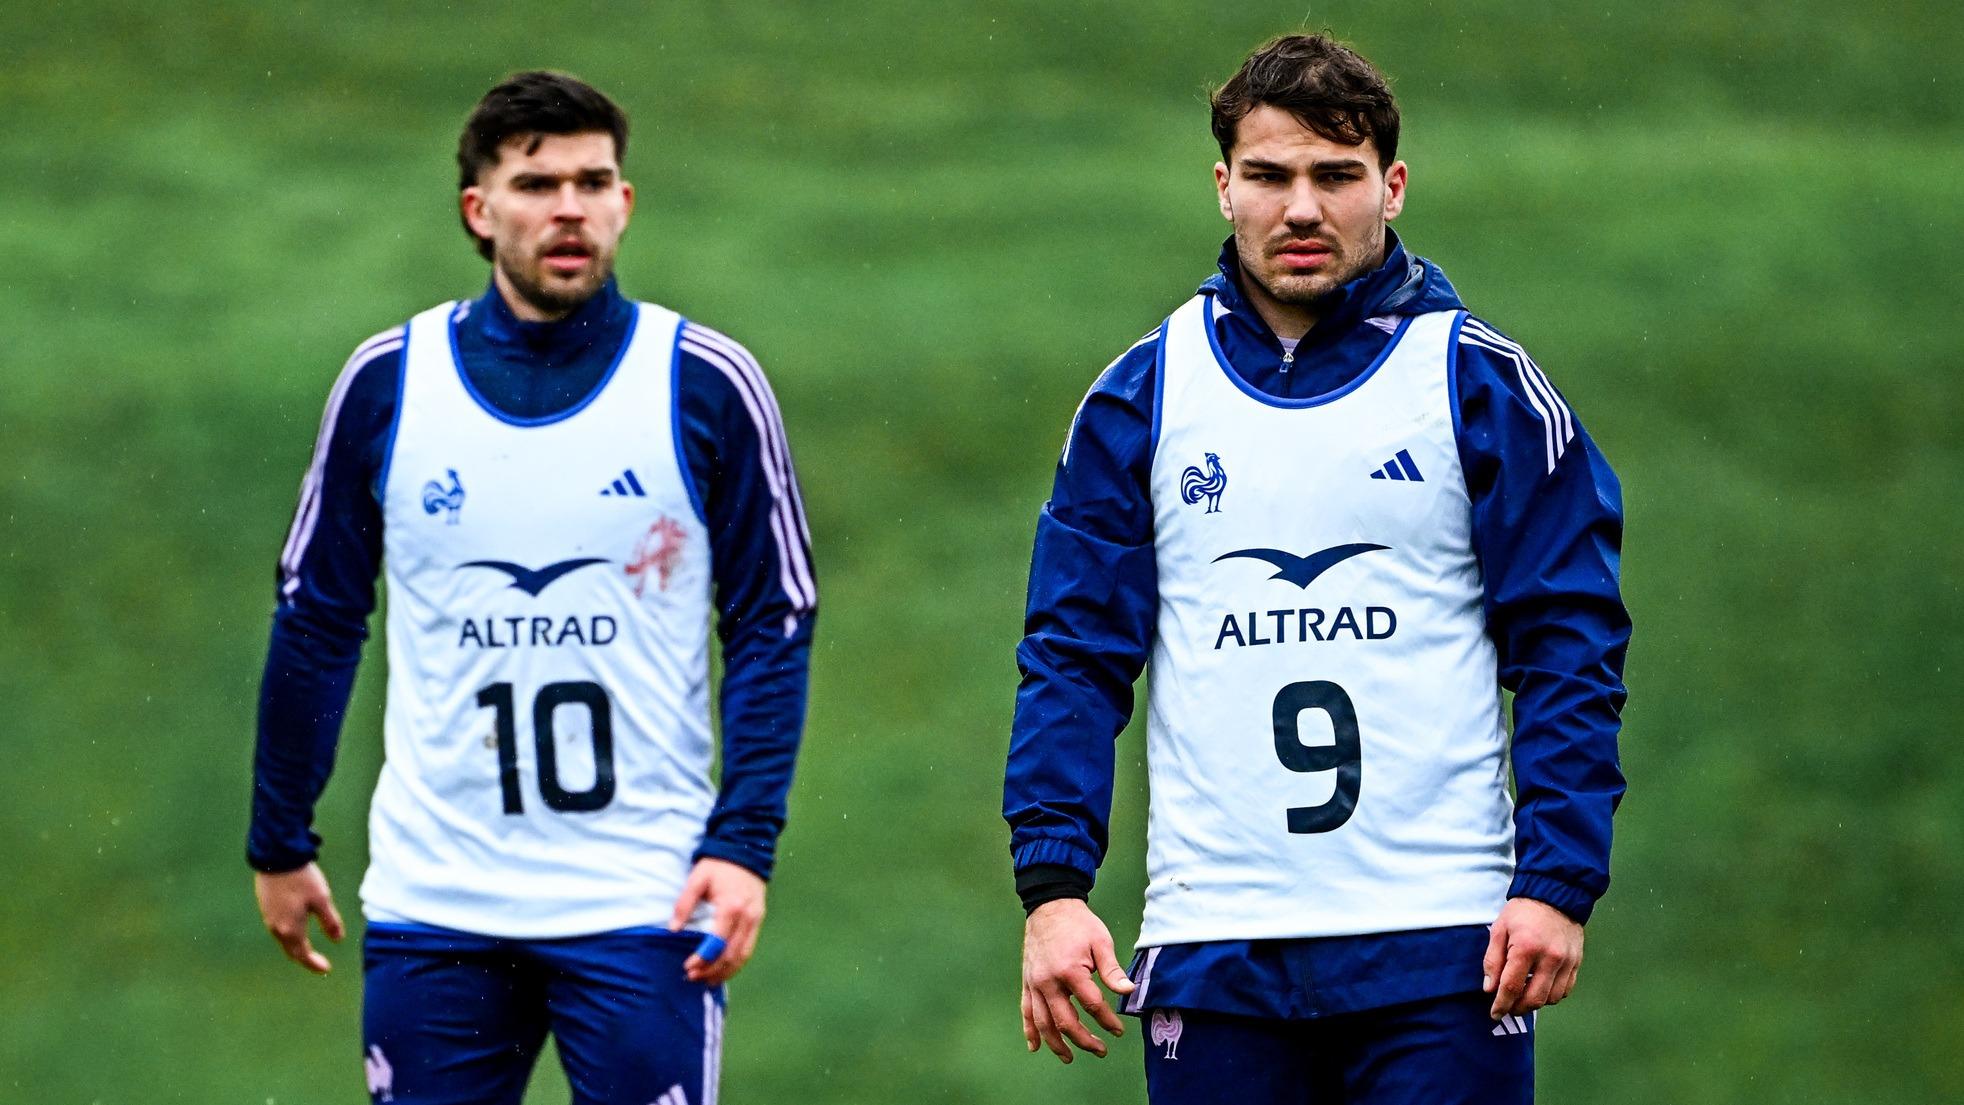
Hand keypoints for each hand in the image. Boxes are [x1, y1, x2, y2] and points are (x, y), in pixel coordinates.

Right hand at [254, 862, 344, 974]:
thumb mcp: (321, 899)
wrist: (276, 858)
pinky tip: (296, 928)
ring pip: (283, 940)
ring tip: (309, 948)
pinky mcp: (266, 907)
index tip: (326, 969)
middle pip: (291, 950)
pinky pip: (278, 929)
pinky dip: (289, 935)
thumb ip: (330, 921)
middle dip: (305, 958)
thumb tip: (338, 940)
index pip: (303, 955)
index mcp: (291, 928)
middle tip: (319, 963)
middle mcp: (277, 927)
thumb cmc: (302, 879)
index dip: (314, 964)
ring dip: (296, 946)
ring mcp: (269, 918)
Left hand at [669, 857, 766, 984]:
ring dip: (725, 971)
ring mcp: (756, 920)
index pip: (717, 943)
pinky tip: (722, 970)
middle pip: (731, 954)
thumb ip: (684, 904)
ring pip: (743, 956)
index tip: (687, 967)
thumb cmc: (718, 865)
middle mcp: (747, 917)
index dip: (702, 959)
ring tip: (707, 980)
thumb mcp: (697, 879)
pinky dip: (736, 963)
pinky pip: (749, 948)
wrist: (746, 850)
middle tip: (693, 977)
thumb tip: (673, 930)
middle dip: (712, 970)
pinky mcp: (759, 921)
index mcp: (730, 907)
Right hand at [1020, 898, 1135, 1063]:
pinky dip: (1030, 1031)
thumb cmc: (1078, 924)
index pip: (1092, 1005)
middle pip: (1065, 1021)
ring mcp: (1035, 983)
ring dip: (1056, 1043)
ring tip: (1069, 1057)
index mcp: (1070, 970)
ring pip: (1043, 1022)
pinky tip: (1035, 1047)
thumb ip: (1112, 970)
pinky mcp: (1027, 982)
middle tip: (1101, 1049)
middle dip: (1084, 1040)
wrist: (1049, 905)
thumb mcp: (1100, 942)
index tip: (1118, 1030)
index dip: (1107, 1020)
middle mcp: (1048, 981)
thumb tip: (1129, 992)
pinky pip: (1026, 1011)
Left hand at [1483, 897, 1583, 1019]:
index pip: (1512, 987)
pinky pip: (1565, 990)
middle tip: (1508, 1008)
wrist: (1555, 895)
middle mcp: (1549, 958)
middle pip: (1534, 998)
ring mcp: (1566, 962)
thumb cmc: (1523, 911)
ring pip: (1551, 998)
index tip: (1495, 1014)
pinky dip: (1551, 995)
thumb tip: (1490, 989)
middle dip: (1518, 1009)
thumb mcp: (1500, 929)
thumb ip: (1493, 960)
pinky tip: (1540, 988)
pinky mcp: (1577, 962)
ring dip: (1535, 1003)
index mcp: (1526, 948)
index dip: (1501, 1004)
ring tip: (1522, 996)